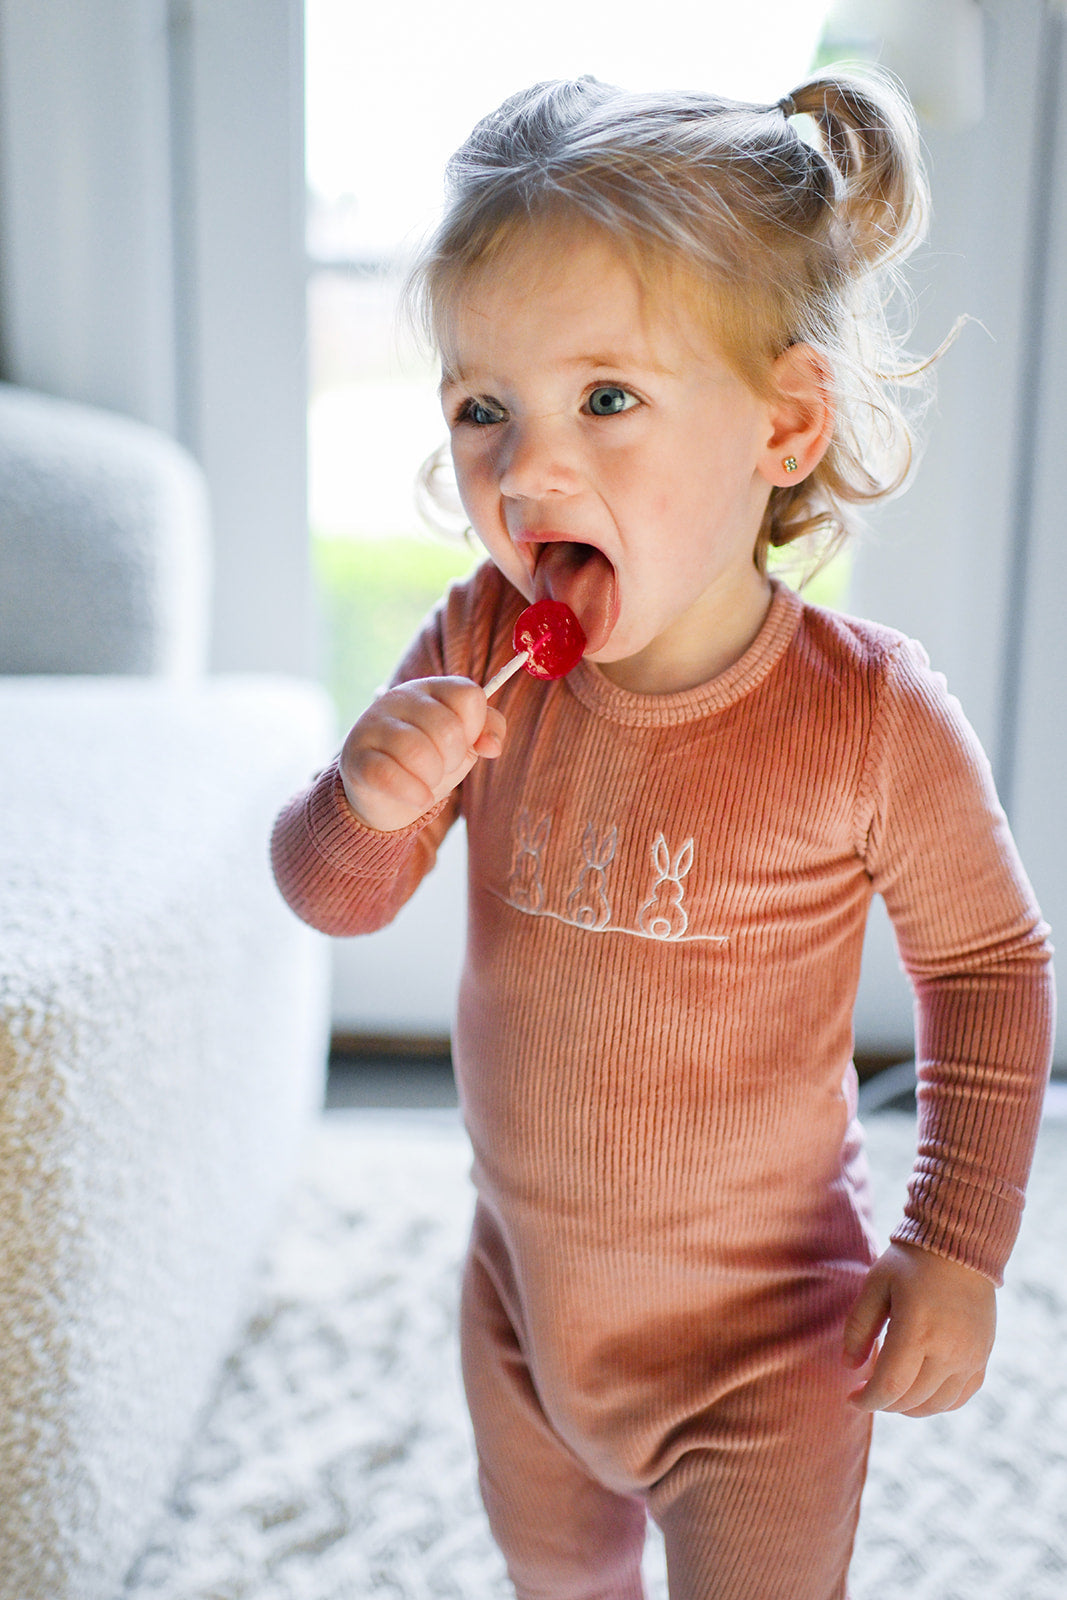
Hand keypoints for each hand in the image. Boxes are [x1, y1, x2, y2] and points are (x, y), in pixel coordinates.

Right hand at [339, 676, 505, 831]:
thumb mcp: (463, 742)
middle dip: (454, 758)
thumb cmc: (428, 762)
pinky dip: (413, 793)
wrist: (383, 795)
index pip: (468, 694)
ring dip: (433, 777)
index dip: (476, 726)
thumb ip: (488, 730)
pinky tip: (418, 798)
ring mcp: (372, 726)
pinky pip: (390, 776)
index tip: (463, 743)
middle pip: (447, 728)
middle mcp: (398, 699)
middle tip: (442, 767)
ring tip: (428, 782)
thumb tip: (491, 746)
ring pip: (417, 751)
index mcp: (429, 689)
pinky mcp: (355, 759)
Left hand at [843, 1241, 995, 1417]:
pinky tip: (919, 1389)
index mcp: (918, 1330)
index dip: (867, 1401)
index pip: (890, 1387)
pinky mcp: (982, 1357)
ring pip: (936, 1405)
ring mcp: (970, 1357)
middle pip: (911, 1400)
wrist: (960, 1246)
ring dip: (908, 1406)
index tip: (851, 1398)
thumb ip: (859, 1327)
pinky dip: (936, 1402)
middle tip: (867, 1387)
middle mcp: (949, 1350)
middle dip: (883, 1401)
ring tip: (891, 1388)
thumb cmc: (911, 1263)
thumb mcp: (875, 1284)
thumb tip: (850, 1367)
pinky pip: (959, 1398)